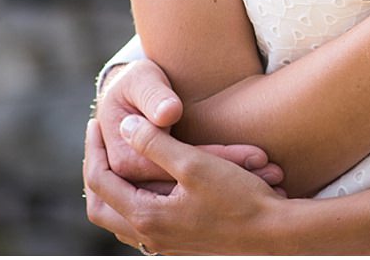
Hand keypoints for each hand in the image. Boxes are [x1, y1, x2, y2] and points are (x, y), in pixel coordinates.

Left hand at [86, 115, 285, 254]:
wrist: (274, 234)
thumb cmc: (239, 198)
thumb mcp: (195, 163)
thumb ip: (155, 144)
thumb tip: (124, 127)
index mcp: (145, 216)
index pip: (100, 181)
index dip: (94, 149)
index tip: (95, 123)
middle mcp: (148, 237)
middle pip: (99, 208)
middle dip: (94, 175)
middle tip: (97, 146)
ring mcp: (163, 246)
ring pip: (118, 222)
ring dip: (111, 193)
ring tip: (115, 164)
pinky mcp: (178, 247)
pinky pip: (139, 228)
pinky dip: (132, 205)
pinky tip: (148, 188)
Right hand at [97, 59, 282, 191]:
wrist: (128, 91)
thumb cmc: (136, 83)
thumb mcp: (142, 82)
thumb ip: (154, 98)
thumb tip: (169, 113)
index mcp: (127, 161)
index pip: (182, 167)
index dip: (220, 159)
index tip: (258, 155)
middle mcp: (137, 183)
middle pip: (192, 185)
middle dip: (234, 176)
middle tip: (275, 170)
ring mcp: (151, 189)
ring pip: (197, 192)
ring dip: (236, 183)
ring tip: (275, 172)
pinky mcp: (166, 185)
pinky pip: (198, 190)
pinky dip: (227, 183)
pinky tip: (259, 173)